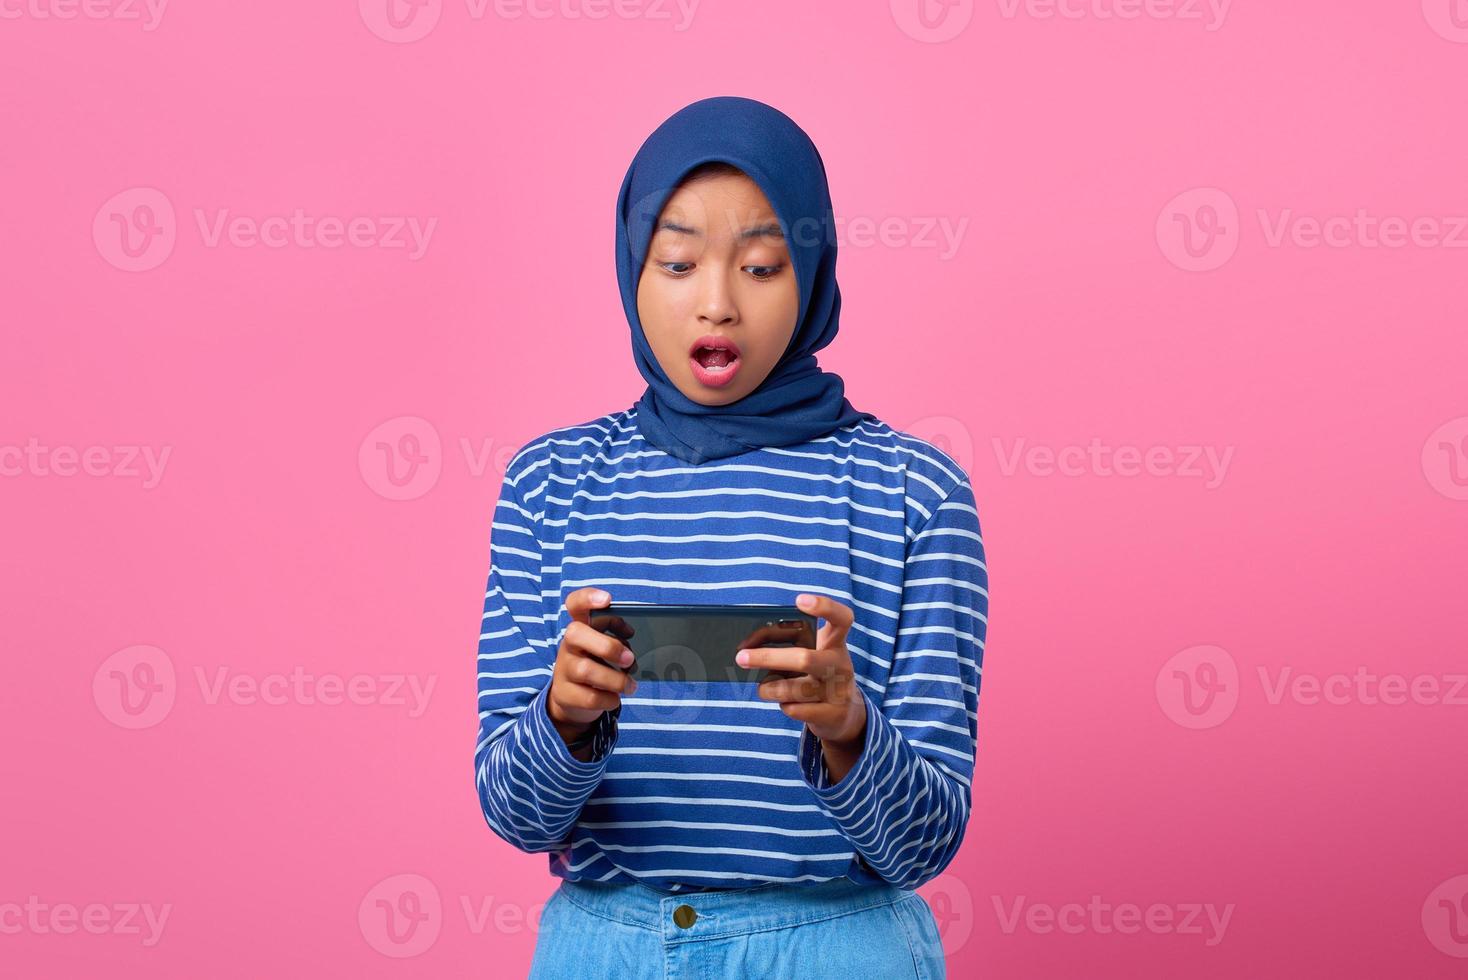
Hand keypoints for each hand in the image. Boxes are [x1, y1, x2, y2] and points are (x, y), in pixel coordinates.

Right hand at [547, 588, 637, 739]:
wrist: (572, 698)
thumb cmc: (597, 663)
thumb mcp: (605, 647)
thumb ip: (618, 638)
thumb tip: (634, 642)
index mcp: (581, 627)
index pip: (575, 604)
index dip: (587, 598)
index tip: (607, 599)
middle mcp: (568, 645)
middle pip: (575, 633)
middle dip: (607, 645)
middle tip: (630, 658)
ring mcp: (564, 669)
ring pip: (586, 670)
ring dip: (616, 679)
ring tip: (630, 685)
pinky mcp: (565, 694)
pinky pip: (590, 697)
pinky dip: (609, 699)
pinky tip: (615, 697)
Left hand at [736, 594, 865, 748]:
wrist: (841, 715)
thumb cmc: (814, 676)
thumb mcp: (809, 657)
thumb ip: (787, 647)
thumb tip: (747, 648)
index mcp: (835, 643)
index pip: (841, 618)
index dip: (824, 606)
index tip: (799, 600)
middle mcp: (841, 664)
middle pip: (805, 659)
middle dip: (768, 658)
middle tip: (740, 657)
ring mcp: (840, 691)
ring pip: (796, 689)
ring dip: (770, 688)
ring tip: (761, 687)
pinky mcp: (833, 714)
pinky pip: (797, 710)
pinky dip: (784, 706)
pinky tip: (784, 703)